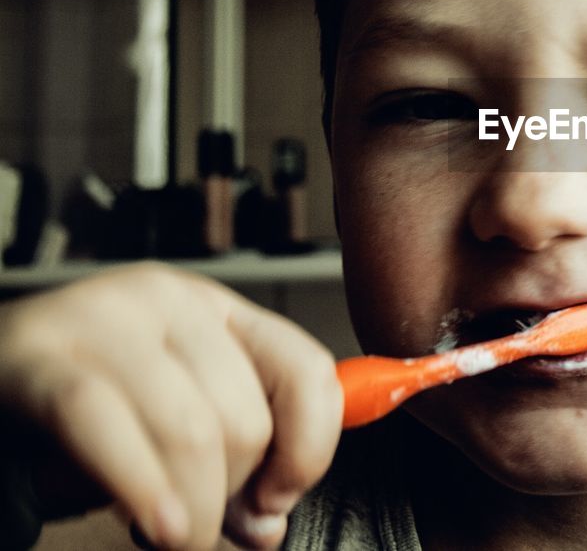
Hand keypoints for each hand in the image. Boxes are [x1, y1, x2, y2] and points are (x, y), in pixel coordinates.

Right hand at [0, 262, 343, 548]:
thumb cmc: (71, 417)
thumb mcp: (167, 422)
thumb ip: (226, 463)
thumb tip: (268, 524)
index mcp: (214, 310)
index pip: (305, 369)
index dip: (309, 449)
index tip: (277, 501)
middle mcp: (168, 300)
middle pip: (246, 416)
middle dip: (228, 497)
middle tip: (194, 531)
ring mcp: (103, 318)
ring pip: (190, 430)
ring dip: (190, 512)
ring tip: (167, 536)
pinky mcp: (37, 354)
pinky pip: (105, 425)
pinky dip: (142, 488)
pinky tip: (154, 525)